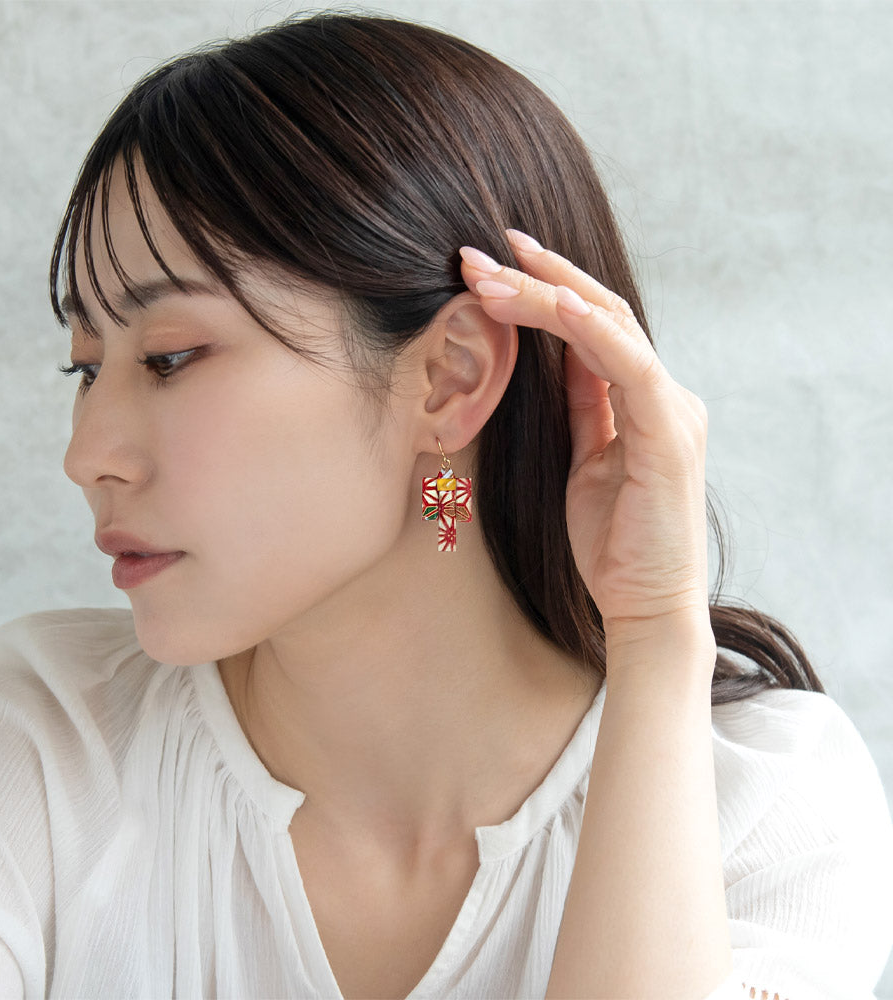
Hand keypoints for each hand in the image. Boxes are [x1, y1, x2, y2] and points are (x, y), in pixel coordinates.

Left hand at [460, 231, 712, 657]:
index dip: (543, 290)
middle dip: (537, 277)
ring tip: (490, 276)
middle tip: (477, 253)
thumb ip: (582, 407)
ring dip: (547, 295)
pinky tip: (555, 303)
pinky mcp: (670, 436)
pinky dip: (593, 331)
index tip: (490, 267)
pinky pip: (631, 368)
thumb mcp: (585, 461)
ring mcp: (673, 410)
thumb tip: (555, 358)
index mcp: (643, 399)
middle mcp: (663, 394)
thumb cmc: (613, 542)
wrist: (645, 606)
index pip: (591, 326)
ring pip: (609, 327)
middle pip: (599, 312)